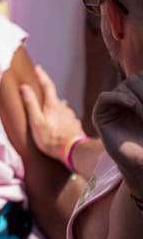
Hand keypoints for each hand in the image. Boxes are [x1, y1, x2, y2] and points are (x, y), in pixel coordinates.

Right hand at [20, 65, 85, 160]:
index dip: (41, 76)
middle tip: (38, 98)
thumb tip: (25, 87)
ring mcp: (70, 117)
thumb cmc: (51, 138)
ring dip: (54, 109)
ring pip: (60, 109)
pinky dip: (60, 119)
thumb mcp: (36, 121)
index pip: (47, 85)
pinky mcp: (75, 126)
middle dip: (46, 96)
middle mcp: (63, 108)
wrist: (73, 152)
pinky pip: (66, 119)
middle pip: (54, 98)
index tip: (37, 68)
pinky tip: (57, 127)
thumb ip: (31, 103)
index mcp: (52, 105)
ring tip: (46, 116)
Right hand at [93, 73, 142, 197]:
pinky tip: (132, 105)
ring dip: (138, 98)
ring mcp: (112, 107)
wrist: (142, 161)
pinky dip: (119, 97)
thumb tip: (141, 76)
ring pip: (123, 86)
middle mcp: (126, 99)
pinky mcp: (100, 116)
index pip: (141, 76)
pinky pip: (105, 98)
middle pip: (135, 79)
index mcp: (140, 96)